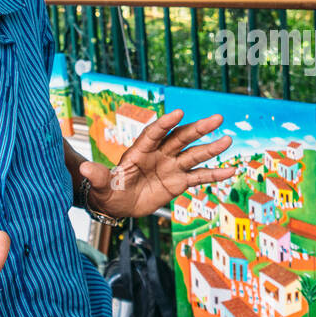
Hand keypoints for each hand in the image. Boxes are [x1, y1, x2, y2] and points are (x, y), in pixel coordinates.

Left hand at [79, 109, 236, 219]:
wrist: (118, 203)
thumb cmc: (107, 190)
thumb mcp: (101, 185)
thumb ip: (97, 176)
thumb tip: (84, 170)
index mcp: (140, 150)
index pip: (154, 133)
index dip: (166, 123)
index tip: (179, 113)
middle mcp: (159, 154)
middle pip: (180, 138)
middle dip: (197, 129)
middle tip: (216, 118)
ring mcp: (171, 167)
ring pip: (193, 155)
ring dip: (211, 148)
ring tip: (228, 140)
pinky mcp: (179, 182)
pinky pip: (199, 177)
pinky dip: (214, 174)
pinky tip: (231, 170)